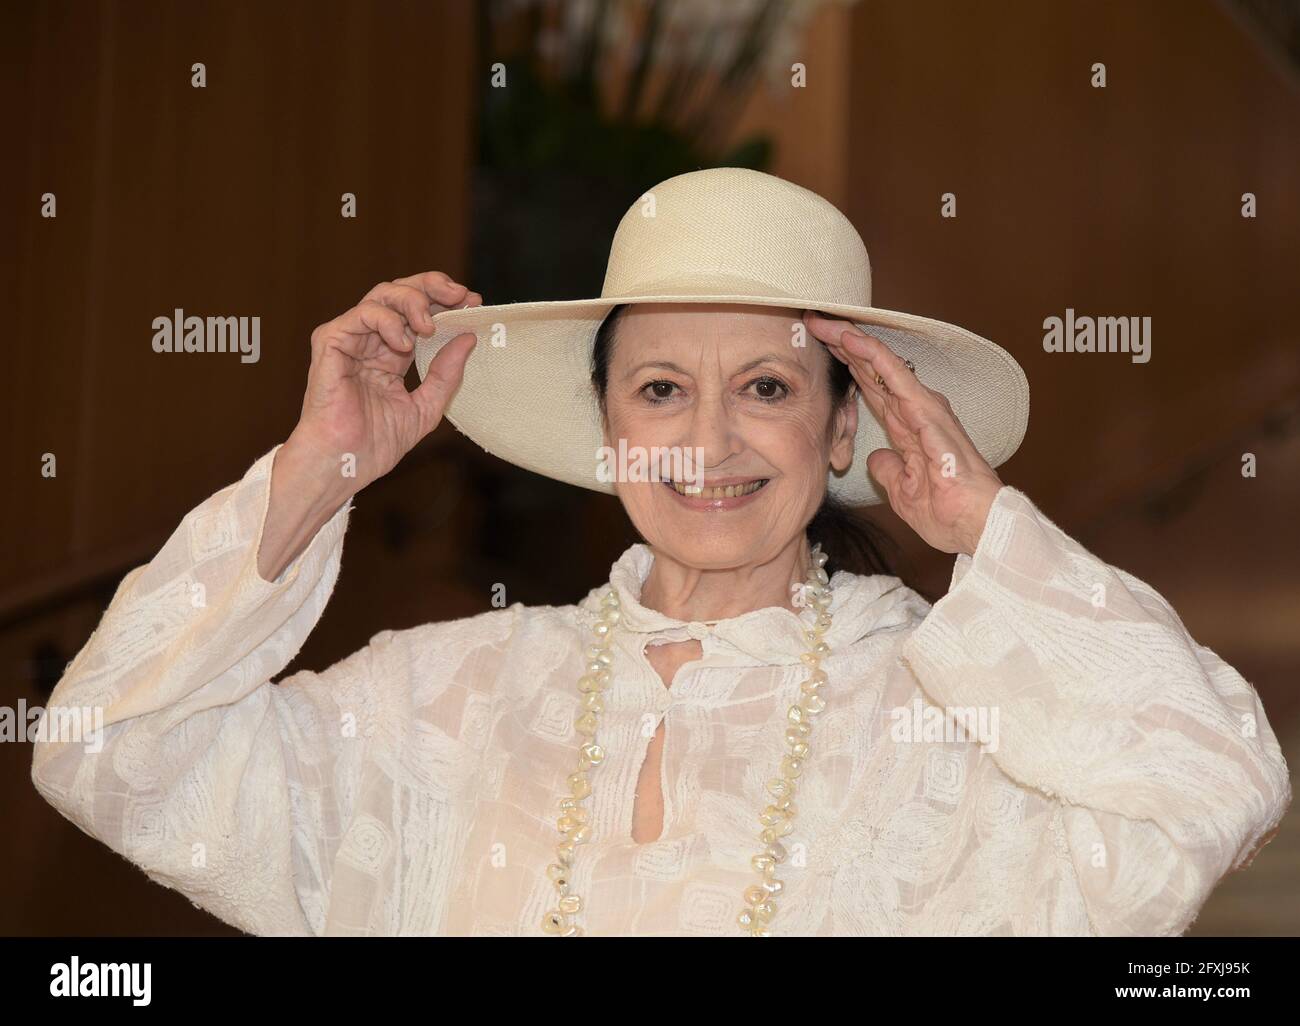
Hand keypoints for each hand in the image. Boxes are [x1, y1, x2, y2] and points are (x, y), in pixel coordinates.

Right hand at [257, 272, 480, 581]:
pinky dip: (389, 322)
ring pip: (382, 296)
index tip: (473, 303)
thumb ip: (446, 373)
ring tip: (430, 326)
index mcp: (391, 354)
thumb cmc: (376, 443)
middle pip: (401, 293)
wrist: (345, 463)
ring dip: (414, 302)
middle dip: (433, 287)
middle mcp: (370, 341)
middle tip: (461, 295)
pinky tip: (405, 344)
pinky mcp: (331, 343)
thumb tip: (468, 337)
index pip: (419, 313)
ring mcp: (350, 340)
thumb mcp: (426, 407)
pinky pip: (361, 315)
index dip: (445, 302)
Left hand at [804, 311, 1003, 555]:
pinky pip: (897, 378)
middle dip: (843, 346)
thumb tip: (874, 457)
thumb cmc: (948, 513)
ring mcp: (923, 408)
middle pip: (872, 371)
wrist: (975, 527)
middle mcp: (915, 411)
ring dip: (854, 343)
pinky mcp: (928, 413)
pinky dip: (874, 358)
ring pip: (882, 365)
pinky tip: (854, 342)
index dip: (846, 368)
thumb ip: (888, 469)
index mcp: (907, 428)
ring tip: (827, 323)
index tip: (818, 350)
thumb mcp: (902, 492)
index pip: (870, 389)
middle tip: (815, 323)